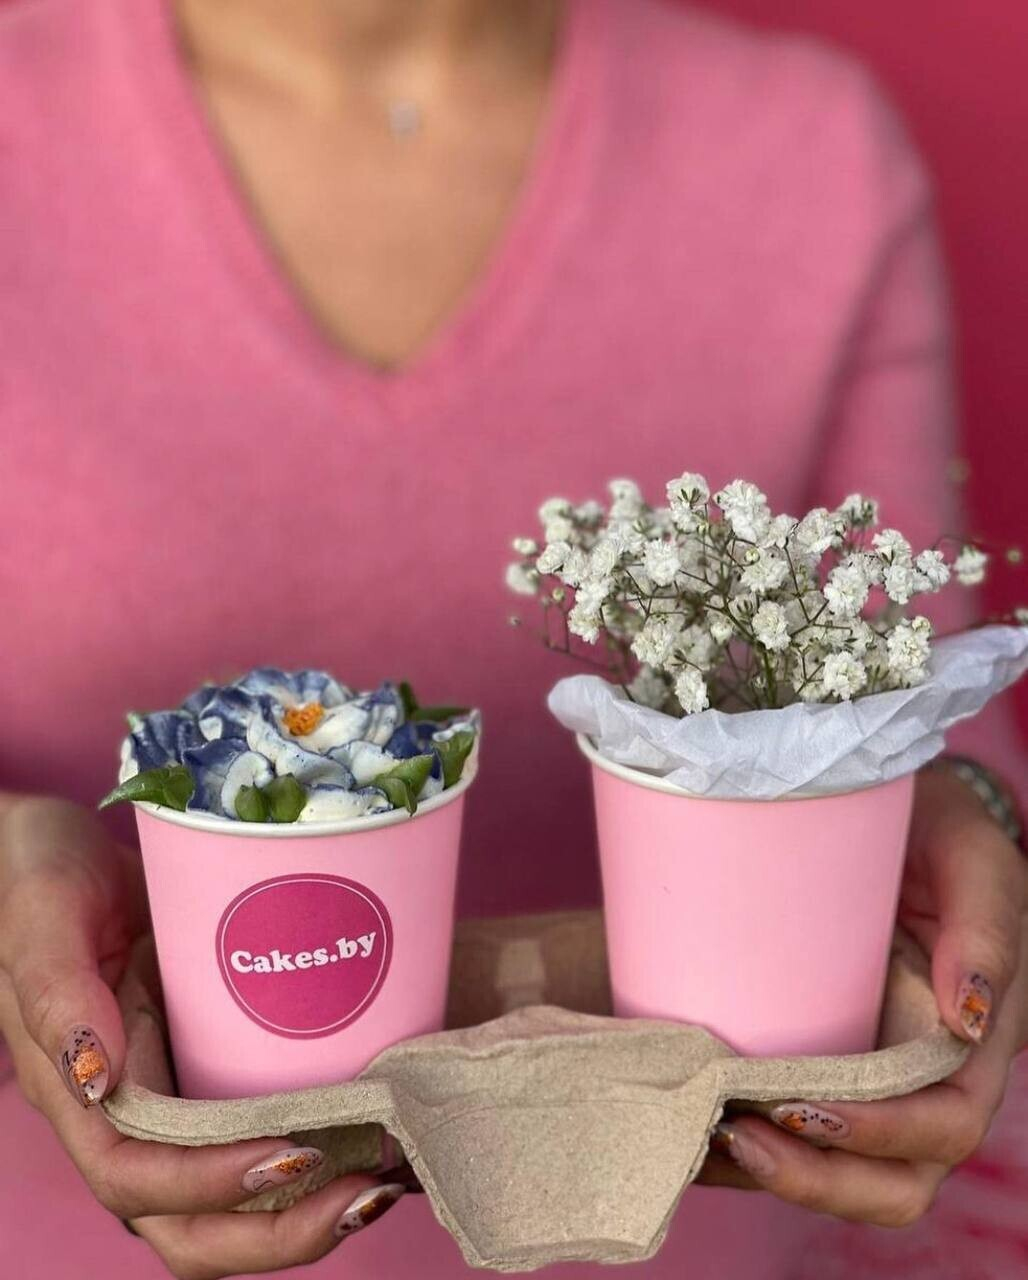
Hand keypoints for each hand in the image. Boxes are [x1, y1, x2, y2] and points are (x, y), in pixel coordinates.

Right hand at [0, 795, 403, 1277]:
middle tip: (365, 1195)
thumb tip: (97, 1079)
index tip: (290, 1155)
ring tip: (385, 1181)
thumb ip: (60, 995)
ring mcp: (173, 1097)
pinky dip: (317, 1156)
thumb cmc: (47, 877)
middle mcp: (127, 1117)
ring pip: (231, 1198)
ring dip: (305, 1210)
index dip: (209, 1186)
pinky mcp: (212, 1069)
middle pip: (190, 1223)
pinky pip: (257, 1135)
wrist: (72, 846)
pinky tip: (377, 1135)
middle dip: (276, 1233)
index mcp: (80, 1095)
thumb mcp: (48, 919)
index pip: (136, 1181)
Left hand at [700, 766, 1027, 1225]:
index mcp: (975, 1038)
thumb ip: (985, 926)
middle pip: (894, 1178)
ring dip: (782, 1173)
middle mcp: (927, 1073)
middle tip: (739, 1135)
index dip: (878, 1134)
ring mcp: (871, 1069)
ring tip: (713, 1138)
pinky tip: (696, 1126)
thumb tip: (967, 1019)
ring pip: (844, 1172)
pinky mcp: (822, 1055)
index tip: (800, 1106)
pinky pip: (795, 1128)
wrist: (886, 808)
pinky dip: (750, 1147)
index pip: (944, 1124)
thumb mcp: (969, 854)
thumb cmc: (935, 825)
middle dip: (818, 1177)